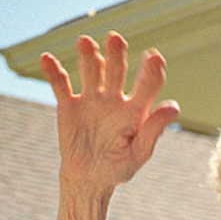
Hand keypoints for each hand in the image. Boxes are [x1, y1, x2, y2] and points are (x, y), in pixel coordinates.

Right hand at [40, 32, 179, 191]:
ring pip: (90, 72)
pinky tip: (47, 59)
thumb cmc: (118, 168)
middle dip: (116, 55)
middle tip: (116, 39)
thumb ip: (154, 130)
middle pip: (117, 71)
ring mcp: (91, 100)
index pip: (147, 85)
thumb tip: (174, 106)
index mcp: (135, 110)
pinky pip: (61, 85)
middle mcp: (114, 99)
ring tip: (86, 43)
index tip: (154, 57)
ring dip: (88, 57)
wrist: (89, 180)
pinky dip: (53, 72)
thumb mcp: (138, 153)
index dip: (151, 71)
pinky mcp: (69, 105)